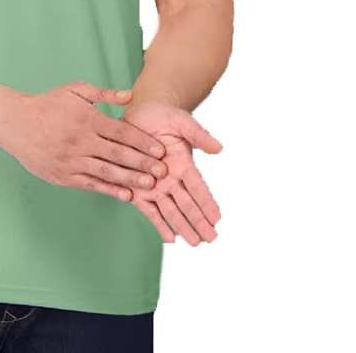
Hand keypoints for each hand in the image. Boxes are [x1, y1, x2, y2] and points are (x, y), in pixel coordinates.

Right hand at [0, 81, 169, 201]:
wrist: (14, 122)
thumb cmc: (48, 104)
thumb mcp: (75, 90)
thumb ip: (104, 94)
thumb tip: (130, 96)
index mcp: (86, 119)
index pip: (121, 132)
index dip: (143, 142)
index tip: (160, 150)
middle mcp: (80, 140)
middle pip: (118, 154)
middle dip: (143, 163)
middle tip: (163, 171)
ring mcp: (70, 160)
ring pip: (107, 171)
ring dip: (130, 179)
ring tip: (150, 185)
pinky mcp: (61, 175)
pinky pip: (90, 184)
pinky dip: (109, 189)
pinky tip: (125, 194)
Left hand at [122, 99, 222, 245]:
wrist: (139, 112)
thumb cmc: (164, 116)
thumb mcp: (183, 122)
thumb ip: (199, 135)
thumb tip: (218, 148)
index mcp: (183, 164)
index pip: (197, 187)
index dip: (206, 202)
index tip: (217, 218)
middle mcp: (171, 178)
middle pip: (186, 203)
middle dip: (198, 221)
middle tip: (210, 238)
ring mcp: (155, 184)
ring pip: (170, 209)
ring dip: (182, 226)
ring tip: (194, 242)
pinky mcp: (137, 185)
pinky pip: (148, 207)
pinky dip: (158, 222)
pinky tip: (169, 238)